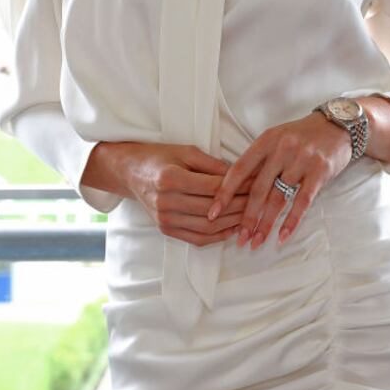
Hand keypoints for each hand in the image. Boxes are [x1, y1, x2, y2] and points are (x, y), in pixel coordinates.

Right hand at [118, 141, 253, 246]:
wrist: (129, 172)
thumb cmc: (158, 156)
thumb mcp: (186, 151)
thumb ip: (213, 165)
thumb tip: (241, 176)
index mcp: (170, 179)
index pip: (213, 187)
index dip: (239, 187)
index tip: (257, 183)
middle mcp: (166, 202)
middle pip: (213, 209)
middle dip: (241, 206)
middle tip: (260, 200)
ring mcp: (165, 219)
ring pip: (208, 227)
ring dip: (233, 223)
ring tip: (251, 215)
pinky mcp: (166, 230)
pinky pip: (197, 239)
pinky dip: (218, 236)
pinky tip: (233, 228)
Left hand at [205, 113, 352, 249]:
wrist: (338, 126)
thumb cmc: (301, 136)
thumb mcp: (277, 138)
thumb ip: (259, 160)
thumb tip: (235, 190)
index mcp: (266, 140)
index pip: (240, 169)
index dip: (225, 192)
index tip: (213, 213)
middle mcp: (282, 149)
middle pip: (258, 189)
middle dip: (246, 217)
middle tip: (239, 239)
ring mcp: (301, 160)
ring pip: (279, 198)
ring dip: (266, 223)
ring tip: (257, 241)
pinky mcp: (319, 171)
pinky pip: (302, 202)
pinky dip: (291, 221)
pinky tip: (282, 236)